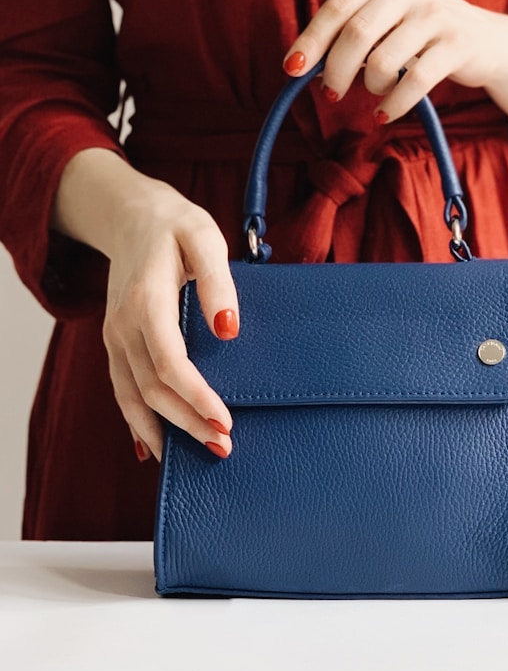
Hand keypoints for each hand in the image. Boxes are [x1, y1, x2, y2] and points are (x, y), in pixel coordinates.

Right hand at [98, 176, 238, 462]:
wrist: (131, 216)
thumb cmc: (175, 225)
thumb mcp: (205, 238)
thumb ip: (218, 282)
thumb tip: (229, 329)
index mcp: (147, 301)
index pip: (170, 363)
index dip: (196, 397)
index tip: (225, 421)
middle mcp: (123, 325)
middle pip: (152, 388)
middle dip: (187, 423)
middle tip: (224, 446)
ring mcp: (115, 337)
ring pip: (132, 396)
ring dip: (163, 430)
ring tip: (197, 454)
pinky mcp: (117, 343)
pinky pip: (121, 390)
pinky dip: (137, 422)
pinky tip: (156, 447)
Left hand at [281, 0, 501, 122]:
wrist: (488, 40)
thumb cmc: (421, 32)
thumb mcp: (386, 16)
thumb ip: (350, 29)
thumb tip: (301, 64)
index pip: (336, 9)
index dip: (310, 42)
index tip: (292, 71)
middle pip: (355, 35)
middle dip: (336, 71)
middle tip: (332, 93)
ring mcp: (436, 13)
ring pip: (382, 61)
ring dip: (371, 87)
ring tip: (375, 93)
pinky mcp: (457, 43)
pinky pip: (414, 82)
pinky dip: (393, 104)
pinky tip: (384, 113)